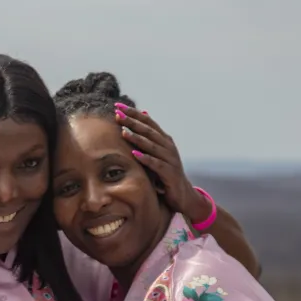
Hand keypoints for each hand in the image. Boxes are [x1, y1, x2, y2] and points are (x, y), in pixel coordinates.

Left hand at [114, 103, 210, 222]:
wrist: (183, 194)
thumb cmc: (166, 172)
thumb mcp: (158, 152)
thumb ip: (150, 135)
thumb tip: (143, 113)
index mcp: (164, 139)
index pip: (148, 122)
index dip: (133, 113)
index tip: (117, 106)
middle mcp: (168, 146)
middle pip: (148, 131)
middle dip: (132, 122)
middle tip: (117, 114)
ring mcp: (170, 159)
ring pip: (151, 146)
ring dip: (137, 138)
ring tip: (123, 132)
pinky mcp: (169, 173)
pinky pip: (156, 164)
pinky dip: (146, 159)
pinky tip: (135, 155)